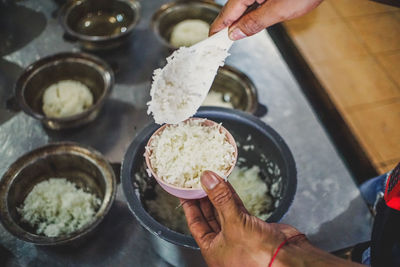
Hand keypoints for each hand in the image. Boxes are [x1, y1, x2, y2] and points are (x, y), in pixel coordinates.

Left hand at [181, 170, 303, 265]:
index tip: (184, 191)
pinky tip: (226, 185)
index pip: (195, 224)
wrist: (289, 261)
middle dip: (203, 198)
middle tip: (197, 182)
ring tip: (210, 179)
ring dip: (218, 195)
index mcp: (213, 250)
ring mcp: (239, 235)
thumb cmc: (259, 256)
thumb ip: (220, 199)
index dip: (189, 207)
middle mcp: (224, 244)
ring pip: (224, 211)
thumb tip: (207, 179)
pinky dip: (232, 197)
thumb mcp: (234, 224)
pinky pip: (238, 208)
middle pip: (209, 216)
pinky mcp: (253, 227)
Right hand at [210, 0, 322, 39]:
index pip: (226, 13)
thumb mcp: (280, 11)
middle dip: (230, 26)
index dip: (218, 29)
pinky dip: (253, 14)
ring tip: (241, 34)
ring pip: (244, 7)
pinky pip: (254, 3)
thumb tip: (235, 33)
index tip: (211, 42)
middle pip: (234, 9)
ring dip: (243, 21)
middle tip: (223, 43)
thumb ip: (254, 23)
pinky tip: (257, 20)